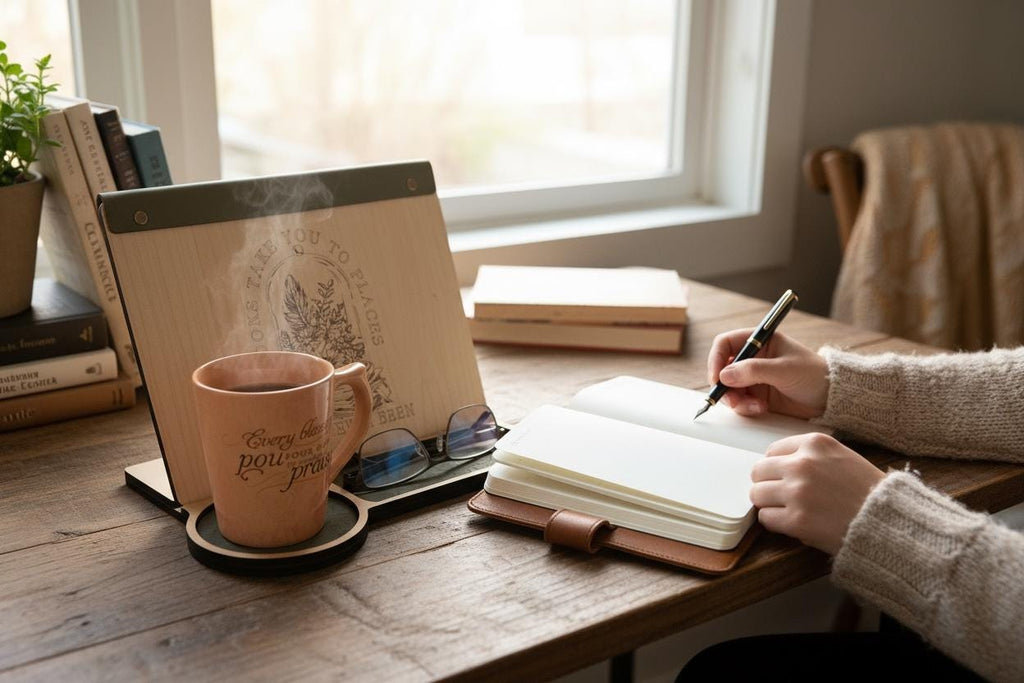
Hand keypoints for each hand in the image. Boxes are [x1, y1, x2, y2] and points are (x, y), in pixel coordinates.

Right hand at [707, 329, 828, 418]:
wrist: (830, 399)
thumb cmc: (814, 375)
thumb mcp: (784, 370)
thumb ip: (754, 371)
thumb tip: (725, 375)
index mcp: (760, 341)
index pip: (726, 344)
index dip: (716, 359)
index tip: (717, 377)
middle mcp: (753, 358)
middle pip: (723, 369)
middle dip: (724, 386)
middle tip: (732, 399)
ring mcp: (753, 378)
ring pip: (729, 388)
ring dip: (736, 400)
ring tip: (754, 406)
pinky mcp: (756, 396)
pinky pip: (740, 402)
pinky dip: (746, 408)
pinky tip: (762, 409)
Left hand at [749, 433, 884, 554]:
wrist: (890, 522)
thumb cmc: (869, 492)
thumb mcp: (842, 457)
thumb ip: (810, 456)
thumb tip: (776, 465)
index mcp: (815, 444)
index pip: (771, 451)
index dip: (775, 468)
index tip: (782, 478)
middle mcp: (803, 464)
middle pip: (759, 471)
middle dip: (767, 484)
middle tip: (780, 497)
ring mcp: (797, 492)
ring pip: (757, 494)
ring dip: (769, 504)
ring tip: (788, 511)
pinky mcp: (796, 520)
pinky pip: (766, 518)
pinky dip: (775, 523)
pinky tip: (792, 524)